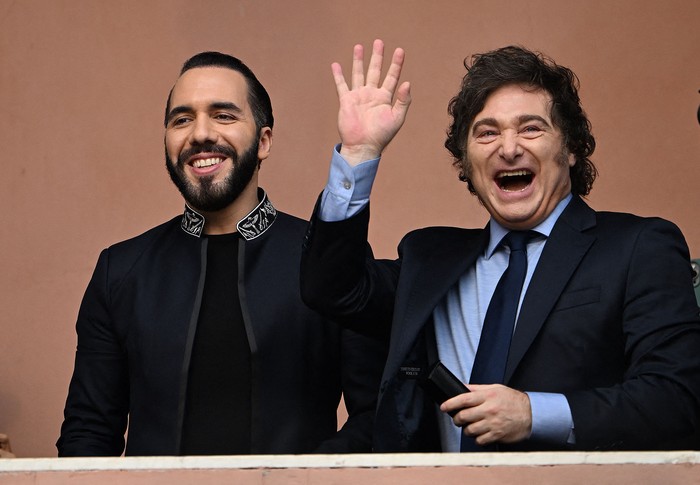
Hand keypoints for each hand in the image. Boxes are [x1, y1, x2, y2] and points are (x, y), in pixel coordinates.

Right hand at [332, 39, 410, 164]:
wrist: (363, 146)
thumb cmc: (382, 135)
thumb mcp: (397, 118)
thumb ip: (403, 100)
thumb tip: (407, 83)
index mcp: (385, 98)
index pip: (392, 76)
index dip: (396, 64)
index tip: (399, 50)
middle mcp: (372, 94)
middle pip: (375, 70)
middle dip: (377, 56)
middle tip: (379, 42)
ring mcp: (359, 96)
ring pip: (358, 74)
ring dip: (359, 60)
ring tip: (359, 46)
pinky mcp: (346, 101)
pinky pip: (342, 85)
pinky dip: (338, 75)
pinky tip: (336, 64)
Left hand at [440, 384, 531, 445]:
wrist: (531, 414)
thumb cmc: (512, 400)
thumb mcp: (495, 388)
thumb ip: (477, 389)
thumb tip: (461, 387)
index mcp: (488, 396)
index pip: (464, 399)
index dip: (451, 403)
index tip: (443, 407)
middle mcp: (489, 410)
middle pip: (464, 416)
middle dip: (457, 419)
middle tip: (457, 419)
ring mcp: (493, 424)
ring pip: (470, 430)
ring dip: (466, 429)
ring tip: (470, 426)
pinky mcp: (497, 435)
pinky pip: (480, 440)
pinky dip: (477, 438)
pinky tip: (480, 433)